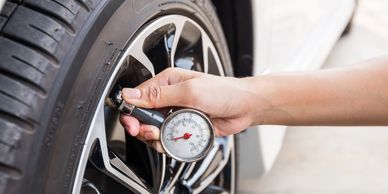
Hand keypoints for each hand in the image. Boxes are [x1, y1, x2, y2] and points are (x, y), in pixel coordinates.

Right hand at [119, 68, 256, 151]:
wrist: (244, 107)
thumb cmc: (223, 92)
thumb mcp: (189, 91)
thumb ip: (159, 95)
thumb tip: (131, 95)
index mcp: (167, 82)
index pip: (138, 96)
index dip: (131, 112)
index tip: (133, 123)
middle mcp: (169, 97)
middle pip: (143, 116)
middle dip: (144, 127)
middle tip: (152, 132)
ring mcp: (175, 113)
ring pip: (154, 129)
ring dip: (156, 137)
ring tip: (165, 137)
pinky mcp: (183, 126)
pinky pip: (168, 138)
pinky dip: (168, 143)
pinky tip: (175, 141)